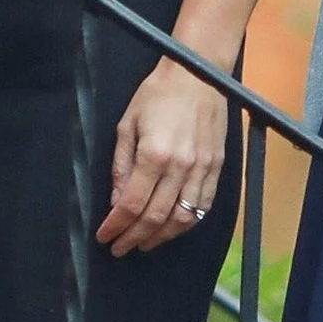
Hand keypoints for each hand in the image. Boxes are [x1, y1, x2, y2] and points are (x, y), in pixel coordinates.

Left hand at [100, 58, 225, 255]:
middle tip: (120, 248)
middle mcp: (181, 167)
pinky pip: (204, 206)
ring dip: (161, 237)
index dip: (116, 226)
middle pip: (156, 217)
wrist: (198, 74)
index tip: (105, 237)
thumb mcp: (127, 124)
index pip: (132, 204)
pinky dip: (187, 223)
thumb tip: (117, 201)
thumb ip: (121, 165)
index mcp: (154, 155)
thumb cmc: (158, 94)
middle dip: (134, 238)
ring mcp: (203, 169)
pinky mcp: (217, 167)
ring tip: (144, 243)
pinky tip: (173, 227)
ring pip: (183, 219)